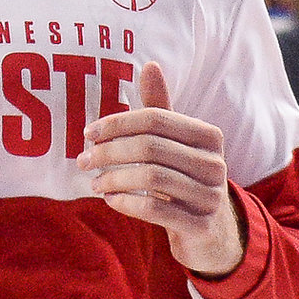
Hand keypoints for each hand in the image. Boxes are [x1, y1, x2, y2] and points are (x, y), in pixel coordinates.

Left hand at [79, 61, 245, 276]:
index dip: (117, 123)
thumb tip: (150, 65)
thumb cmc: (185, 178)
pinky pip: (155, 209)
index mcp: (209, 136)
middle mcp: (215, 163)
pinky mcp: (201, 226)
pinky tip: (110, 200)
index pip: (155, 118)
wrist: (212, 233)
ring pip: (151, 177)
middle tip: (83, 160)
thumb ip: (160, 108)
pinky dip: (126, 203)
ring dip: (113, 179)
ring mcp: (211, 196)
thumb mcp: (175, 144)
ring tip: (94, 183)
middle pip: (150, 147)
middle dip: (109, 152)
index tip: (88, 133)